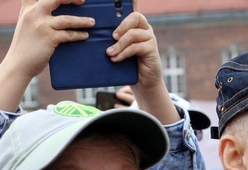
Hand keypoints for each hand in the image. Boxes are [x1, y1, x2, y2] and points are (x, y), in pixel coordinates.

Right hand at [0, 0, 92, 110]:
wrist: (18, 63)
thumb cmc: (24, 45)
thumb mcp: (26, 24)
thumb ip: (37, 15)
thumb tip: (55, 14)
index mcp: (27, 9)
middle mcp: (33, 14)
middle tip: (82, 1)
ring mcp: (41, 26)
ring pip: (67, 19)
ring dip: (82, 21)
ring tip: (92, 22)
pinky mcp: (49, 38)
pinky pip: (69, 34)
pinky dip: (79, 35)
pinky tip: (85, 35)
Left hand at [106, 2, 178, 122]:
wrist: (144, 82)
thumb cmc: (130, 64)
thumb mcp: (120, 49)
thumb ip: (114, 40)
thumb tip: (96, 34)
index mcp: (137, 26)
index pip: (132, 12)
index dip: (125, 10)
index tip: (114, 14)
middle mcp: (145, 29)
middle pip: (135, 17)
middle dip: (121, 26)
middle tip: (112, 37)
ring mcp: (150, 39)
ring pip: (133, 34)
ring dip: (119, 44)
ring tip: (110, 53)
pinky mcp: (152, 50)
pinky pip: (136, 47)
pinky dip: (124, 53)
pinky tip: (116, 59)